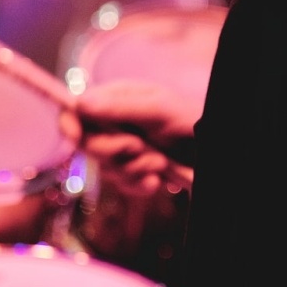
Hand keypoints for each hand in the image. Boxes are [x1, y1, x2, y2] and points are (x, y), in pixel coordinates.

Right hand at [60, 79, 197, 198]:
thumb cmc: (191, 120)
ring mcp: (125, 150)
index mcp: (117, 100)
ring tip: (160, 160)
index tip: (74, 136)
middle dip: (112, 150)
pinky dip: (141, 184)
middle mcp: (116, 124)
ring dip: (135, 168)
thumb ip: (119, 107)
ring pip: (106, 169)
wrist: (216, 151)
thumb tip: (80, 103)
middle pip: (87, 145)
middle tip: (138, 146)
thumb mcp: (157, 109)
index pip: (77, 111)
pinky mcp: (136, 173)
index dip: (70, 124)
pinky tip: (158, 179)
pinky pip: (124, 186)